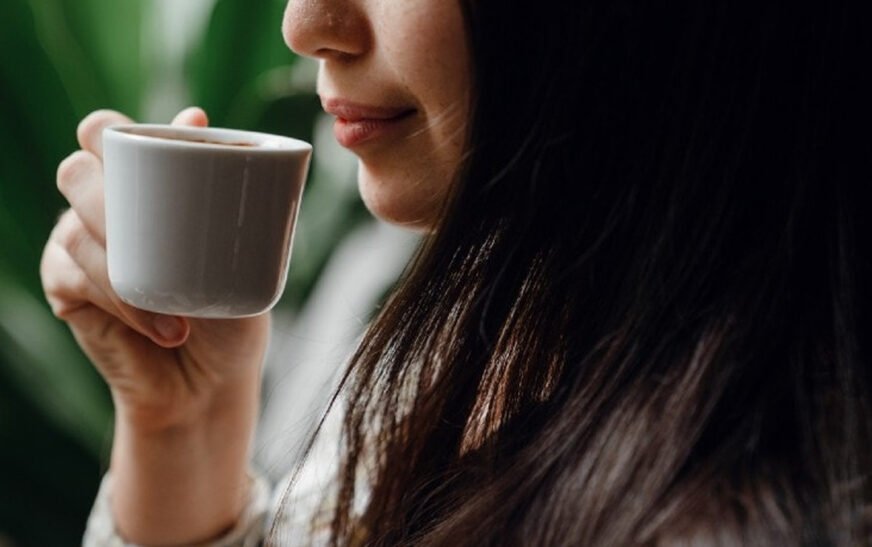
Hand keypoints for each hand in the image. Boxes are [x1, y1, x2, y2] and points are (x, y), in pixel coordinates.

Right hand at [41, 108, 270, 431]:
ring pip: (76, 227)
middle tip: (156, 228)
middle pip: (77, 169)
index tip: (171, 142)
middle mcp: (101, 207)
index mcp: (140, 186)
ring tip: (182, 308)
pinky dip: (121, 300)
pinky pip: (74, 276)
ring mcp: (77, 245)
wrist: (210, 380)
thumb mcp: (238, 251)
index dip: (112, 130)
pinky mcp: (65, 288)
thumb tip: (193, 117)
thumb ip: (216, 188)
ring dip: (129, 266)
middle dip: (109, 192)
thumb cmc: (228, 308)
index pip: (104, 133)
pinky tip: (162, 326)